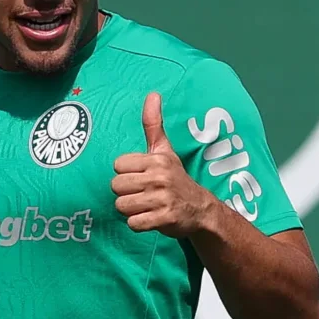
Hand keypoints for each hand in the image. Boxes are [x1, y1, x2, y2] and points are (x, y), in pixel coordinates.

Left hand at [111, 92, 214, 237]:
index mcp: (156, 159)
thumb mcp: (165, 150)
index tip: (140, 177)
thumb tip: (153, 94)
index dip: (126, 174)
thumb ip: (153, 124)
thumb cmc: (176, 178)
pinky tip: (150, 218)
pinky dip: (138, 224)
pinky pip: (134, 223)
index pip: (118, 165)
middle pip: (116, 186)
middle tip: (142, 194)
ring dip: (131, 210)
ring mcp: (163, 199)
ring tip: (146, 206)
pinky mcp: (165, 218)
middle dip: (126, 193)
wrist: (202, 209)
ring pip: (122, 205)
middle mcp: (159, 177)